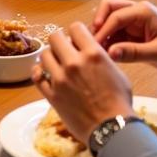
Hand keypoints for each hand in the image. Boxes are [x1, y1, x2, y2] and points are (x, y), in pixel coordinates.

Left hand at [33, 22, 133, 143]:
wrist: (111, 129)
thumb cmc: (119, 101)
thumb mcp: (116, 71)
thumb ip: (100, 57)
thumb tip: (89, 50)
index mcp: (93, 54)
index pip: (75, 27)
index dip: (76, 32)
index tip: (77, 40)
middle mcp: (74, 62)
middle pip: (54, 37)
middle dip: (60, 41)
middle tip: (65, 50)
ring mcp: (60, 79)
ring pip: (44, 54)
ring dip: (50, 57)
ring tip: (57, 64)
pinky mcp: (51, 94)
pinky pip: (36, 76)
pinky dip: (39, 73)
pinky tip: (45, 75)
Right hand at [93, 0, 156, 93]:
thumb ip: (134, 53)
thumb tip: (110, 53)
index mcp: (143, 11)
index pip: (115, 16)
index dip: (102, 30)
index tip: (94, 46)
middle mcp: (136, 12)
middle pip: (108, 9)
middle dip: (98, 25)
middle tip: (92, 43)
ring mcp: (134, 21)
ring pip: (109, 21)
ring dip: (102, 34)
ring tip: (96, 50)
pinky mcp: (133, 31)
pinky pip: (115, 33)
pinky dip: (108, 41)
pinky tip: (105, 54)